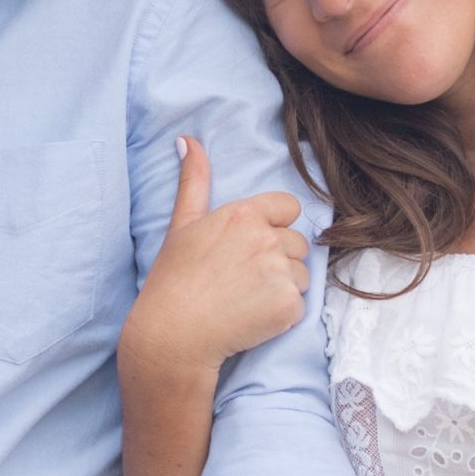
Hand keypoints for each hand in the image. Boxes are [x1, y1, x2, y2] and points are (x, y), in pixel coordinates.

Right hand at [121, 137, 309, 378]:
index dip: (273, 225)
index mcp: (244, 215)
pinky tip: (251, 318)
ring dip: (282, 286)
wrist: (172, 335)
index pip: (288, 207)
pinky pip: (299, 304)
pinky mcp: (289, 306)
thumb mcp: (182, 224)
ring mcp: (280, 273)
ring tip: (245, 298)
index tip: (249, 246)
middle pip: (297, 242)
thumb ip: (194, 180)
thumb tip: (188, 140)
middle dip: (278, 258)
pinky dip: (281, 314)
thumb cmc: (173, 279)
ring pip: (301, 274)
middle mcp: (267, 239)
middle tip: (241, 278)